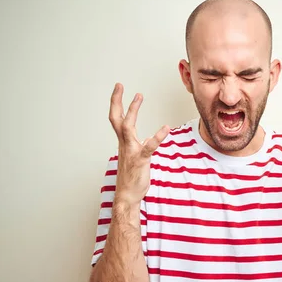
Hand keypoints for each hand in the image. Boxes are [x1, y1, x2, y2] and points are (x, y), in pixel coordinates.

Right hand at [108, 83, 169, 205]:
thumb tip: (146, 138)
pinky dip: (157, 136)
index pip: (117, 119)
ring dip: (133, 110)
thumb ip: (140, 145)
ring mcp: (131, 151)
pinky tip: (166, 127)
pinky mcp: (140, 160)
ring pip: (127, 127)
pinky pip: (148, 146)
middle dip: (116, 101)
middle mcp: (124, 144)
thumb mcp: (136, 157)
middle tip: (119, 85)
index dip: (117, 104)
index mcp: (124, 142)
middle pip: (116, 118)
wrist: (127, 195)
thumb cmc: (132, 177)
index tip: (119, 89)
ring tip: (139, 96)